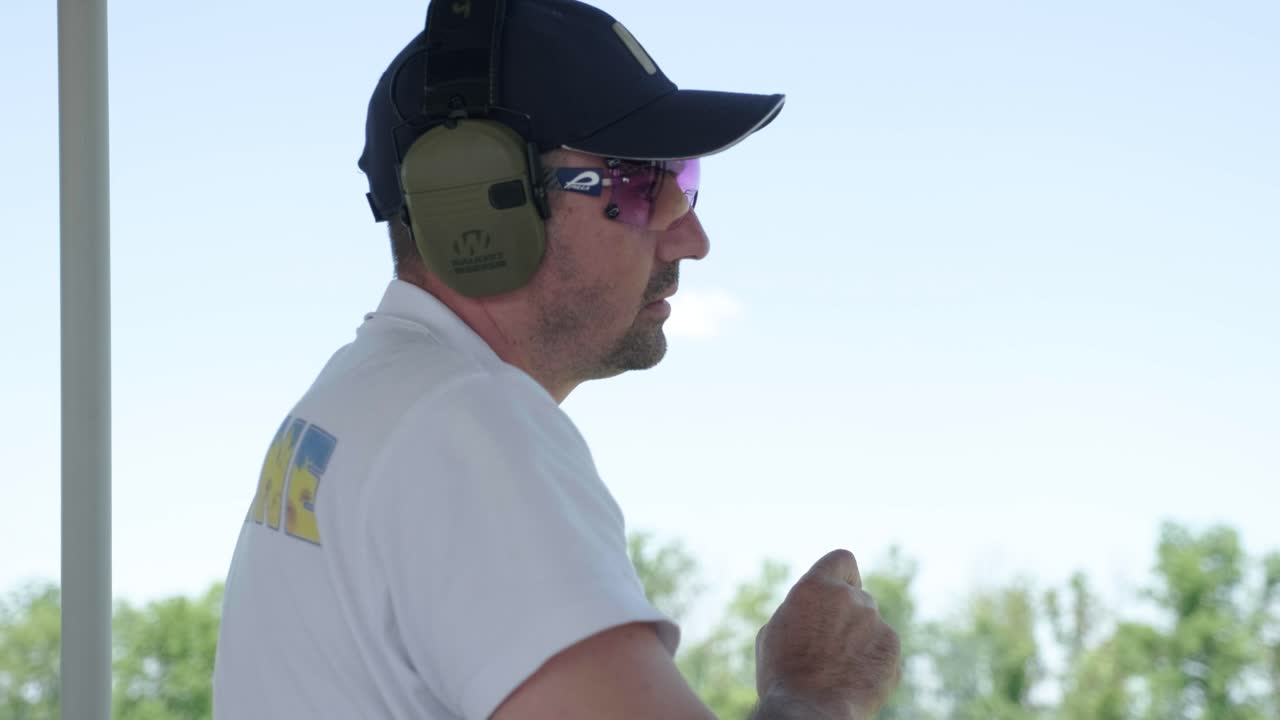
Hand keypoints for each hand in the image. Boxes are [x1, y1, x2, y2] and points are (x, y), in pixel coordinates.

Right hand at [755, 549, 901, 719]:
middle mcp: (850, 597)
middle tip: (830, 648)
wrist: (810, 710)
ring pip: (872, 625)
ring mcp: (875, 621)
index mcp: (815, 586)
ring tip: (840, 670)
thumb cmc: (783, 675)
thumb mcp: (773, 631)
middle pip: (857, 598)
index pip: (842, 560)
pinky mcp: (892, 647)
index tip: (838, 593)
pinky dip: (874, 661)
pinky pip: (885, 648)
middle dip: (848, 617)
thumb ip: (799, 609)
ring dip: (861, 640)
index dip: (842, 576)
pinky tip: (856, 681)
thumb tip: (813, 608)